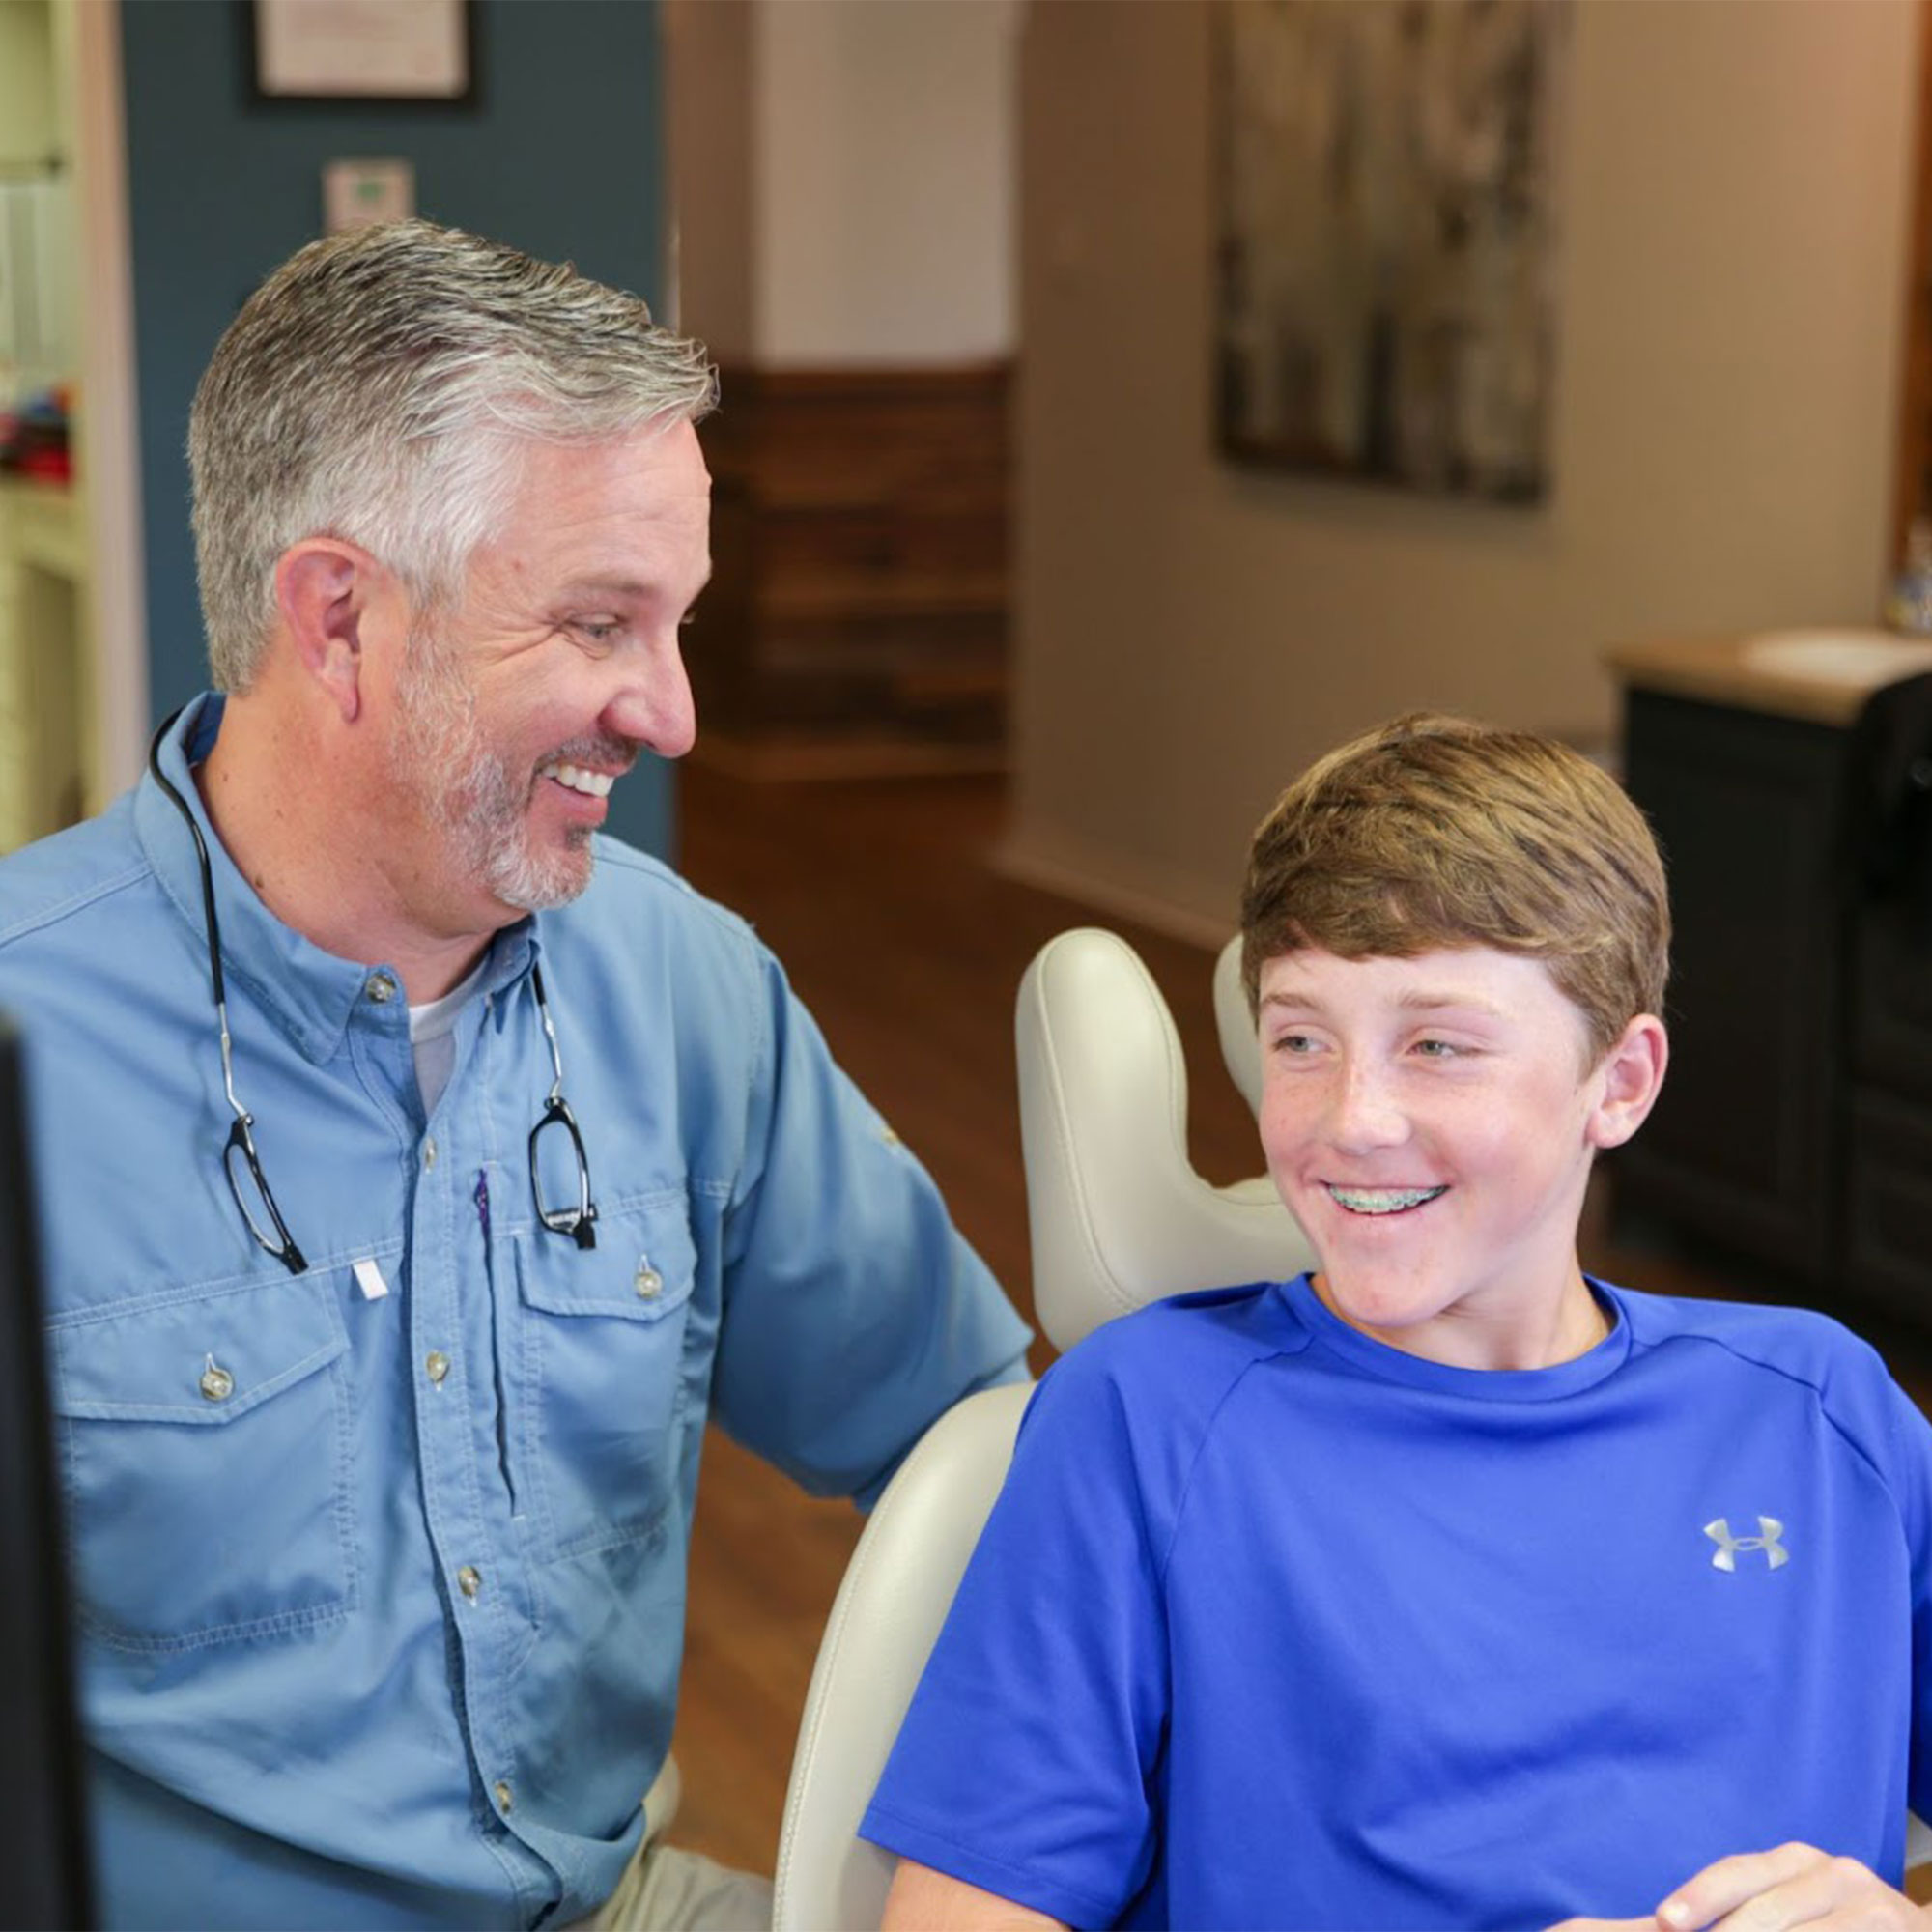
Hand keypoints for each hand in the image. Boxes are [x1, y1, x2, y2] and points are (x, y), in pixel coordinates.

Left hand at [1546, 1844, 1929, 1931]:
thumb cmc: (1829, 1924)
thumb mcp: (1777, 1908)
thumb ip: (1715, 1916)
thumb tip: (1632, 1925)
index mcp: (1786, 1862)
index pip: (1732, 1877)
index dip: (1698, 1898)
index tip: (1663, 1922)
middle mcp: (1825, 1870)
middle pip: (1763, 1913)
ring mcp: (1866, 1902)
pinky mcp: (1896, 1930)